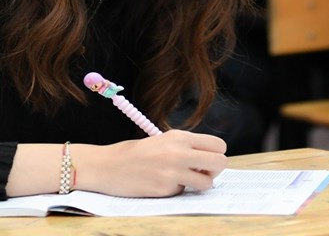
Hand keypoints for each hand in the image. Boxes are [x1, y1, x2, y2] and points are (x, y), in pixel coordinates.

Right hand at [78, 130, 226, 197]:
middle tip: (201, 173)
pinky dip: (176, 191)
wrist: (107, 166)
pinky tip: (161, 184)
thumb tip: (209, 159)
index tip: (205, 160)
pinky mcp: (165, 189)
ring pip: (207, 183)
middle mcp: (179, 152)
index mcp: (180, 137)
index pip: (218, 145)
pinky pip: (184, 192)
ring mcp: (173, 172)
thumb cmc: (135, 153)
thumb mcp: (163, 140)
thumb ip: (186, 147)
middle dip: (214, 171)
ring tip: (182, 181)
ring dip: (199, 185)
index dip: (216, 154)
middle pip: (220, 162)